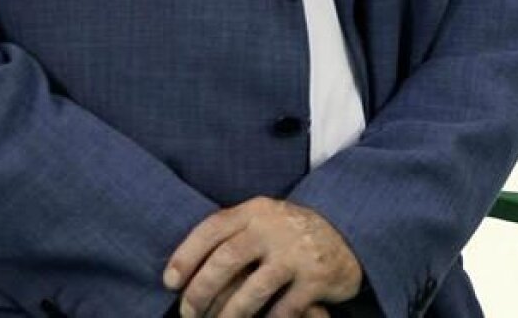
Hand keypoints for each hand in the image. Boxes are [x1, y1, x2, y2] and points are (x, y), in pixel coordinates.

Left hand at [164, 196, 363, 317]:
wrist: (347, 232)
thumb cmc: (290, 233)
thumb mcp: (264, 220)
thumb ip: (233, 234)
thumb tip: (184, 271)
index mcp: (257, 209)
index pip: (213, 227)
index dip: (186, 255)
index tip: (170, 282)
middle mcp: (276, 227)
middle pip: (226, 260)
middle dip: (200, 293)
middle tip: (188, 314)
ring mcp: (297, 253)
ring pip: (251, 293)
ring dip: (227, 317)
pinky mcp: (316, 279)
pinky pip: (281, 312)